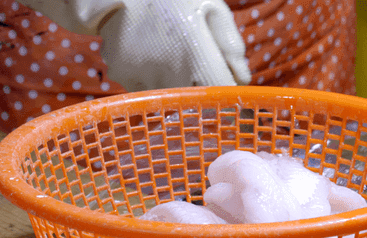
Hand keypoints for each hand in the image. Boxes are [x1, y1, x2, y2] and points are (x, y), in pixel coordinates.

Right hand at [18, 0, 250, 90]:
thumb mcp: (211, 9)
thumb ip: (230, 45)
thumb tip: (242, 79)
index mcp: (196, 55)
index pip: (221, 92)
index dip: (227, 90)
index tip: (226, 83)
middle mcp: (170, 73)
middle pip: (196, 98)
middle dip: (201, 87)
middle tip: (196, 63)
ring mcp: (144, 78)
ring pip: (171, 96)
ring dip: (176, 83)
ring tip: (170, 52)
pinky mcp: (124, 78)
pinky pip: (146, 88)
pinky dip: (152, 78)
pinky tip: (150, 53)